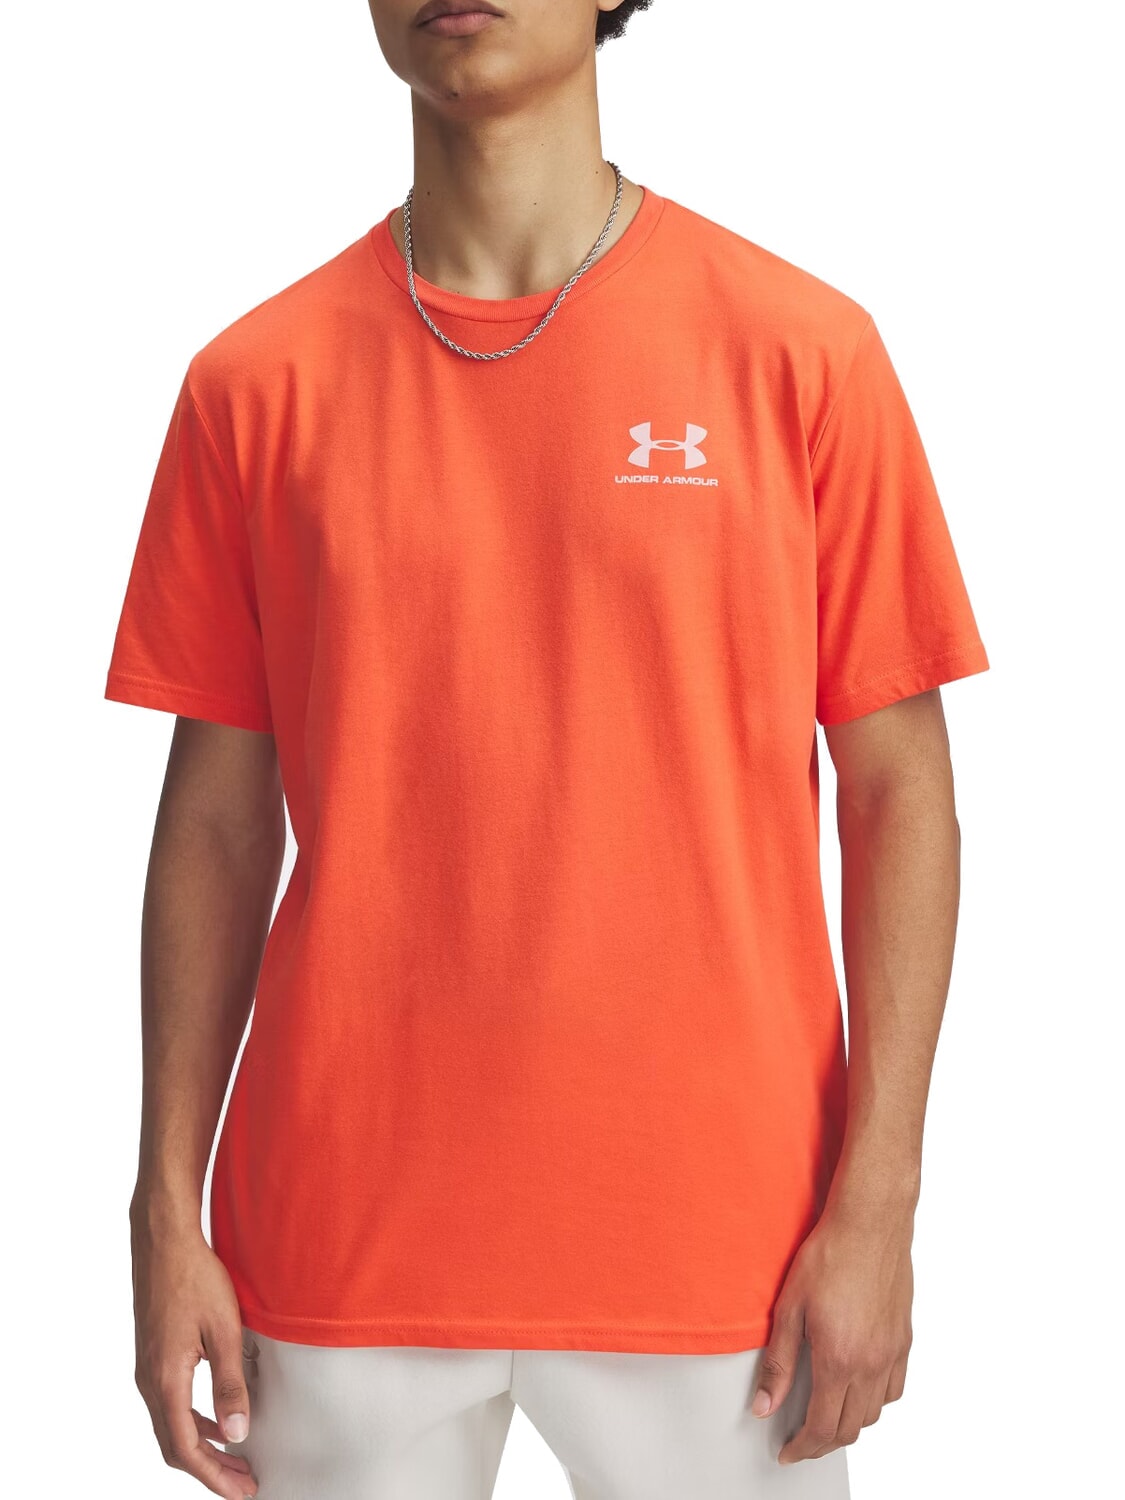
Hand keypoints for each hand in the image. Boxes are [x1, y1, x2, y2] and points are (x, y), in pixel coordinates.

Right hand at [130, 1197, 257, 1497]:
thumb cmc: (195, 1278)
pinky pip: (170, 1404)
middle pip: (174, 1445)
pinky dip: (193, 1422)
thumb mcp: (224, 1331)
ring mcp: (147, 1369)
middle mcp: (149, 1381)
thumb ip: (230, 1385)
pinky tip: (218, 1420)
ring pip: (170, 1426)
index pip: (186, 1448)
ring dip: (202, 1447)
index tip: (242, 1490)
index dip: (214, 1475)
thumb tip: (238, 1434)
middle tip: (243, 1483)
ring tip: (235, 1459)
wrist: (164, 1241)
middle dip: (210, 1469)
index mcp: (165, 1380)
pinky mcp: (153, 1356)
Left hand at [750, 1198, 913, 1463]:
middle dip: (823, 1443)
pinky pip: (895, 1389)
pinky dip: (875, 1401)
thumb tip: (765, 1405)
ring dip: (849, 1423)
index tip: (788, 1452)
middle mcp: (870, 1364)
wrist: (869, 1223)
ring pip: (874, 1413)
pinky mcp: (904, 1339)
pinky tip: (858, 1389)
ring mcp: (891, 1353)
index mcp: (838, 1359)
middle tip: (802, 1440)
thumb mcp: (789, 1307)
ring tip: (826, 1415)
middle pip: (849, 1428)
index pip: (822, 1427)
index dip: (803, 1447)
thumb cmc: (829, 1255)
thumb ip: (778, 1363)